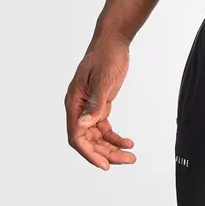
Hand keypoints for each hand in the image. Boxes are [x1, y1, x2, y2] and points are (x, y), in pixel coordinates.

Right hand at [64, 37, 135, 169]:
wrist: (113, 41)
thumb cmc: (107, 55)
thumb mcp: (104, 79)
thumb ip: (95, 103)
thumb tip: (84, 125)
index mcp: (74, 102)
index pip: (77, 136)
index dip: (89, 153)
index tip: (104, 165)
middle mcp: (78, 108)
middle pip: (88, 140)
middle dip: (106, 153)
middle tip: (127, 161)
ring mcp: (88, 107)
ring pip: (97, 137)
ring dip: (112, 148)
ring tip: (130, 157)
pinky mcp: (99, 105)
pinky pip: (104, 128)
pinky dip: (114, 137)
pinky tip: (128, 143)